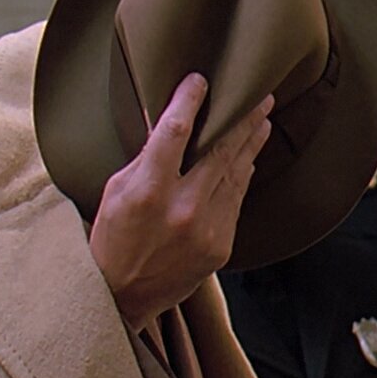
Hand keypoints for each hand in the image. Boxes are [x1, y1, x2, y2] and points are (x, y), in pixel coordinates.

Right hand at [90, 73, 273, 328]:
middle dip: (242, 118)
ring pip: (236, 174)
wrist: (122, 296)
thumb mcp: (115, 190)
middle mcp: (181, 208)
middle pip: (220, 149)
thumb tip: (166, 118)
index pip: (174, 131)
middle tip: (259, 95)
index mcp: (147, 190)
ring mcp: (205, 229)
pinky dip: (243, 177)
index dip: (189, 101)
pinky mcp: (220, 247)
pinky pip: (236, 201)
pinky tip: (249, 159)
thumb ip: (144, 157)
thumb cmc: (113, 238)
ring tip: (263, 119)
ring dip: (251, 144)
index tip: (200, 82)